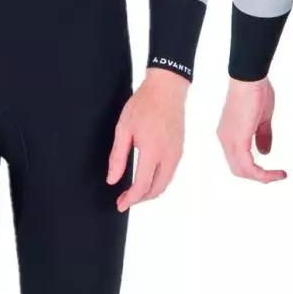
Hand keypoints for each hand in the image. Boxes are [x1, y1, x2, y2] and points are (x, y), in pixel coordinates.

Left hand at [107, 67, 188, 210]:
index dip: (130, 199)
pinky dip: (158, 182)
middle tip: (125, 200)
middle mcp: (168, 156)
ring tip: (134, 192)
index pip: (142, 186)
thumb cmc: (144, 104)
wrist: (167, 89)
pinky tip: (147, 179)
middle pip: (156, 189)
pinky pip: (170, 173)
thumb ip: (117, 157)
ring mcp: (177, 153)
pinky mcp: (180, 149)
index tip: (120, 204)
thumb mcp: (123, 129)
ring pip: (165, 183)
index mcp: (153, 151)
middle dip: (140, 199)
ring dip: (150, 192)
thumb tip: (113, 180)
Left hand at [217, 76, 286, 182]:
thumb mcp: (261, 120)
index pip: (238, 160)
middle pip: (238, 169)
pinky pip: (247, 165)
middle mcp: (226, 139)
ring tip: (277, 175)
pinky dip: (261, 173)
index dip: (254, 169)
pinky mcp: (238, 139)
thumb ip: (263, 137)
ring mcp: (230, 140)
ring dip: (261, 177)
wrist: (249, 78)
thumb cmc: (254, 91)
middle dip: (258, 176)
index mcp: (229, 134)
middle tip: (275, 176)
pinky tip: (273, 172)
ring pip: (242, 170)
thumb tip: (265, 152)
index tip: (271, 170)